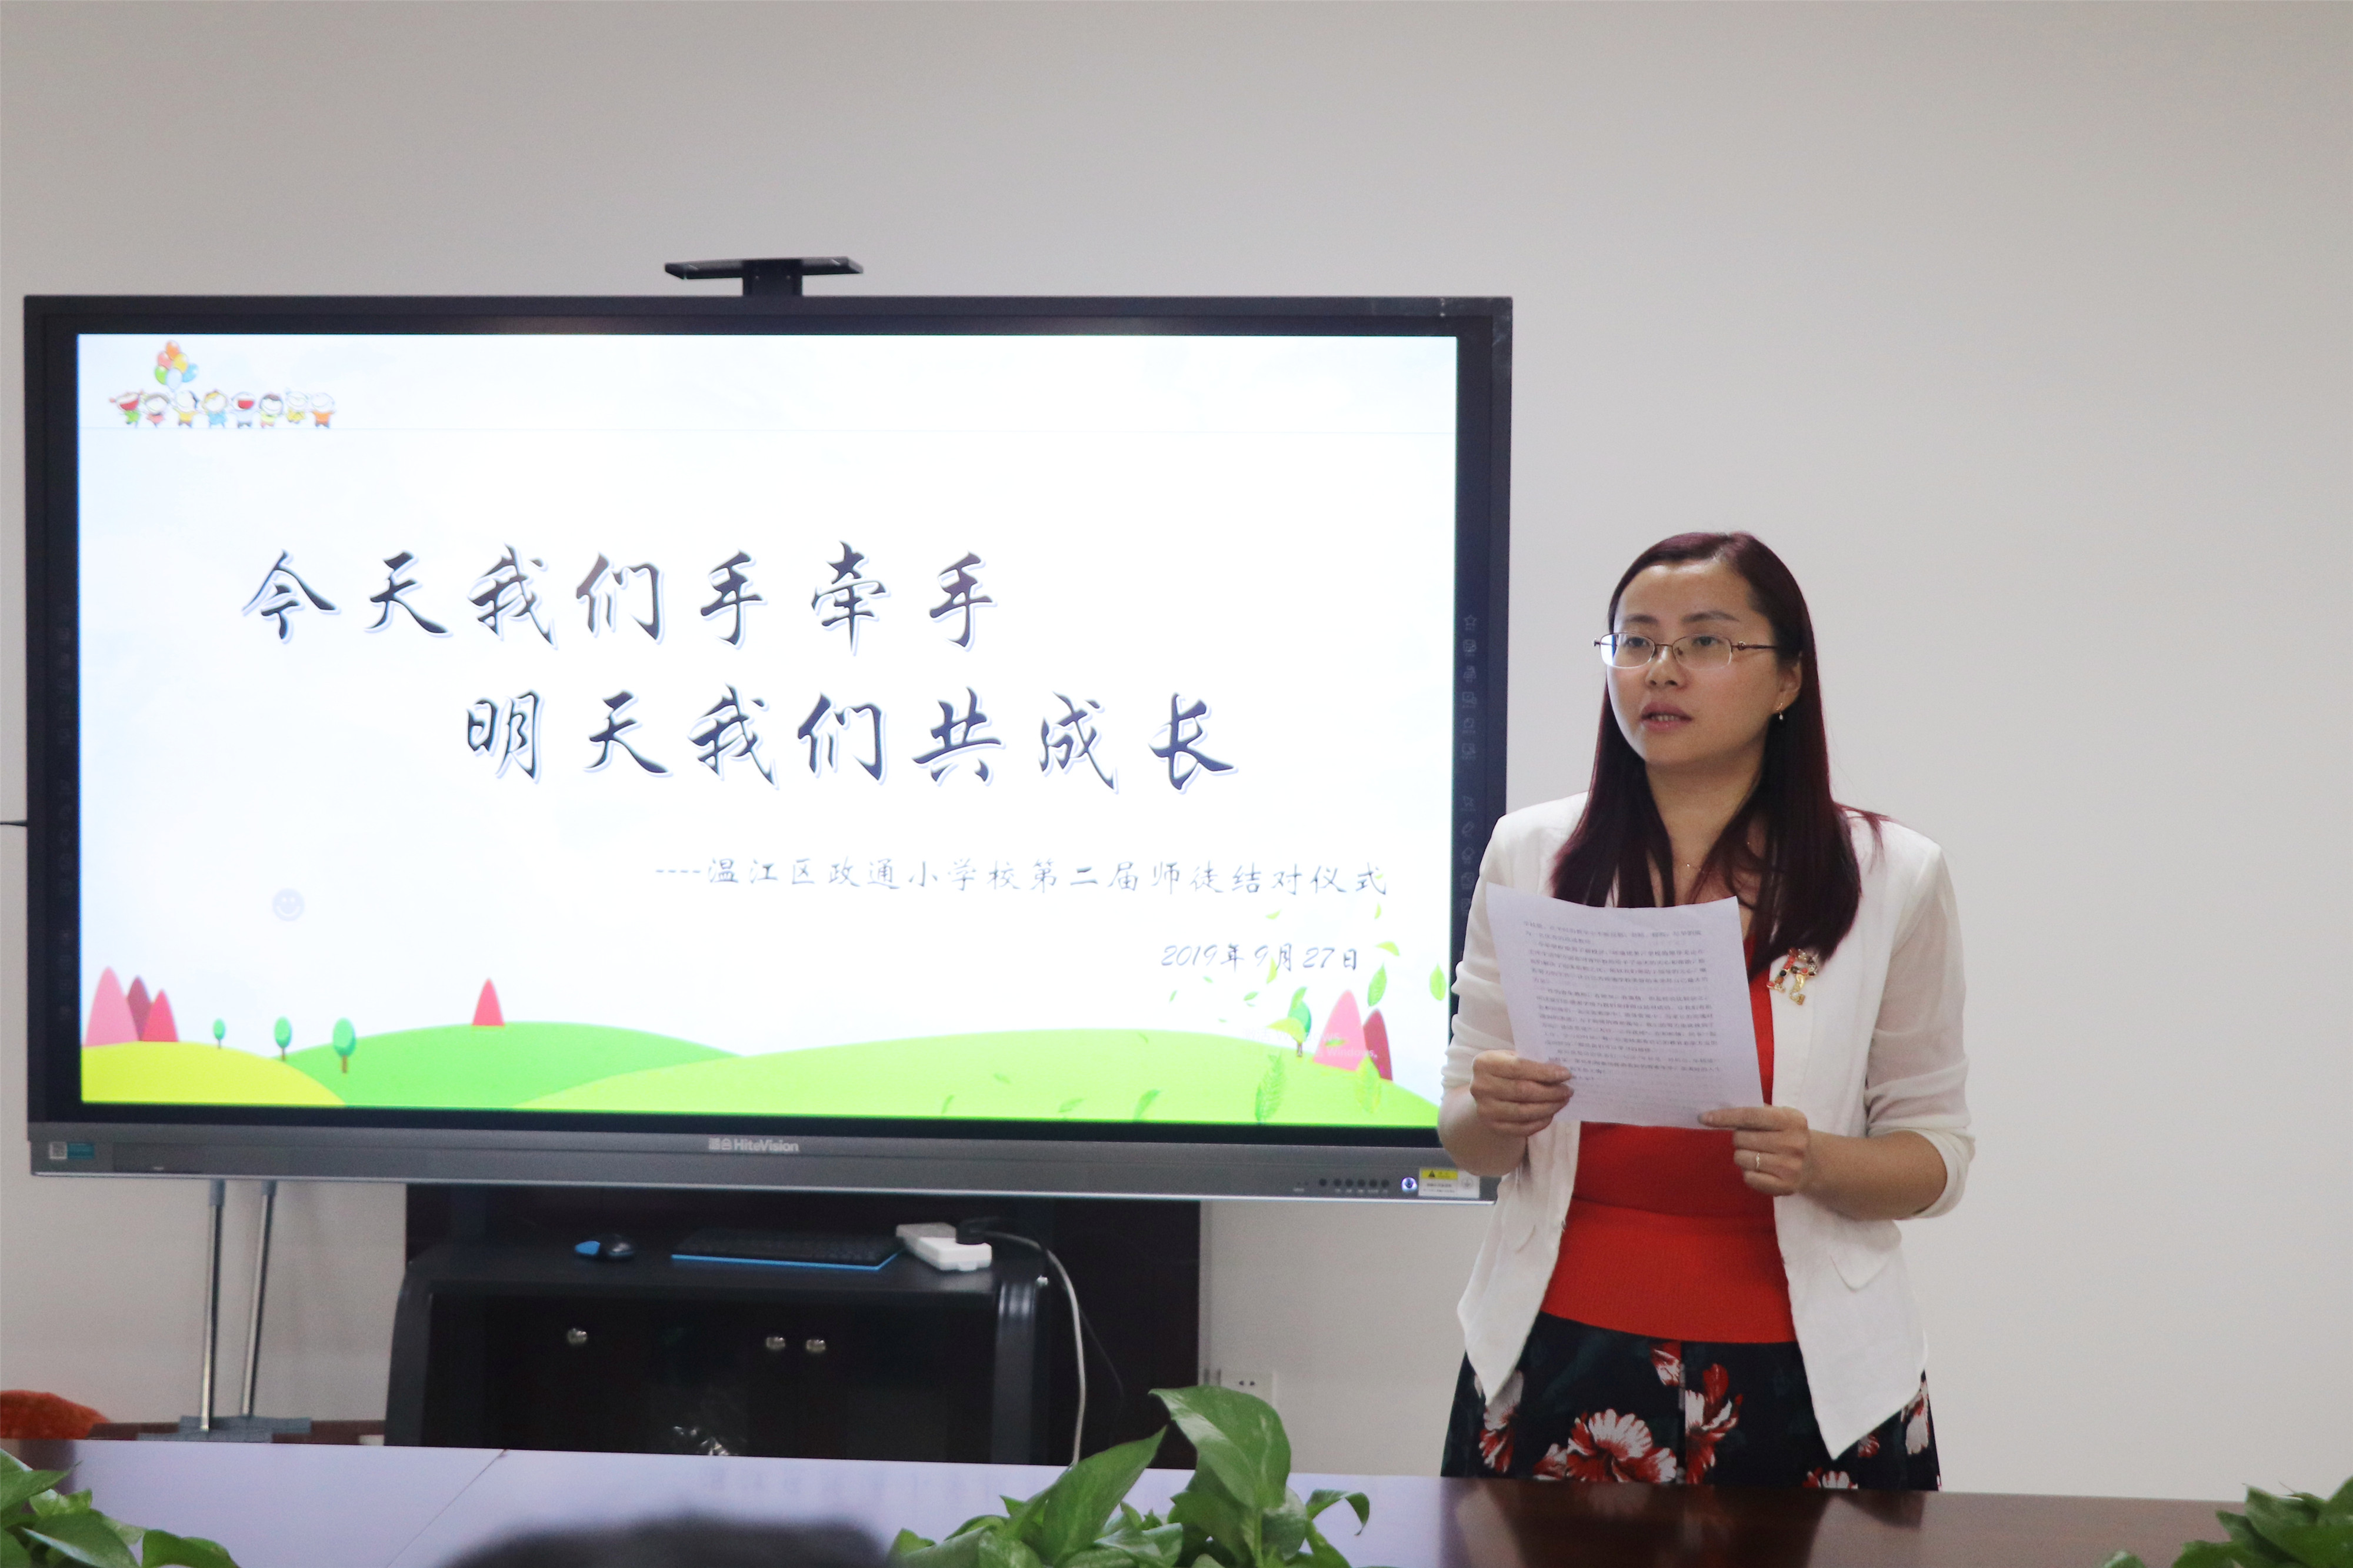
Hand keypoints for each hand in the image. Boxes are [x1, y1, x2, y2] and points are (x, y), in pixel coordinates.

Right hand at [1468, 1050, 1573, 1139]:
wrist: (1484, 1093)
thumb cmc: (1504, 1072)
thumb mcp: (1510, 1058)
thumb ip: (1530, 1062)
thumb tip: (1560, 1073)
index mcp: (1484, 1063)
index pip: (1518, 1067)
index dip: (1544, 1072)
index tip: (1566, 1074)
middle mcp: (1480, 1087)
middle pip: (1523, 1091)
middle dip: (1550, 1092)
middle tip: (1568, 1090)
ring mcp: (1485, 1109)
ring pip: (1524, 1111)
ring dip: (1549, 1107)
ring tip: (1562, 1101)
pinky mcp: (1493, 1127)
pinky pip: (1522, 1128)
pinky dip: (1540, 1122)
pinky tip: (1550, 1114)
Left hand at [1700, 1105, 1815, 1197]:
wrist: (1815, 1163)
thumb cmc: (1788, 1134)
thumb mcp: (1781, 1115)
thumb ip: (1757, 1110)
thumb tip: (1721, 1109)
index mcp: (1791, 1120)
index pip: (1750, 1116)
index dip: (1725, 1117)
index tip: (1704, 1118)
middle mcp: (1793, 1143)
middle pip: (1741, 1139)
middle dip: (1738, 1138)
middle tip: (1749, 1140)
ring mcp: (1790, 1166)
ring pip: (1742, 1158)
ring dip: (1742, 1155)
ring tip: (1757, 1154)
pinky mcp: (1785, 1186)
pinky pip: (1748, 1178)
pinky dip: (1748, 1172)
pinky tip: (1760, 1168)